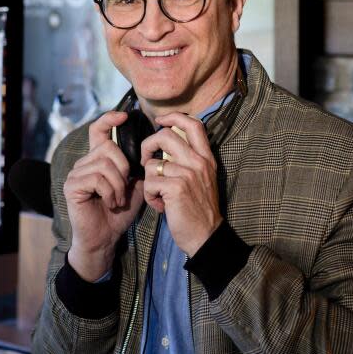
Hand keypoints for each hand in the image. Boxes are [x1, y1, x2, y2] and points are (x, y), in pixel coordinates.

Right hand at [64, 111, 144, 280]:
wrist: (105, 238)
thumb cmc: (119, 213)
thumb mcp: (135, 187)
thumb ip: (137, 167)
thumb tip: (149, 148)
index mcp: (97, 160)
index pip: (98, 131)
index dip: (109, 120)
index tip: (123, 116)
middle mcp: (83, 163)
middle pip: (108, 147)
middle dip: (123, 168)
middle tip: (125, 189)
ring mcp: (75, 174)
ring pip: (105, 163)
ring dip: (118, 184)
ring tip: (118, 200)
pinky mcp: (72, 186)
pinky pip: (97, 178)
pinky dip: (110, 192)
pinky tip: (110, 203)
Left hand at [140, 112, 222, 255]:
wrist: (206, 236)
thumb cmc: (198, 208)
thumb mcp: (200, 179)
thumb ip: (188, 160)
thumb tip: (164, 144)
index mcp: (205, 157)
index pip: (193, 124)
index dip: (174, 117)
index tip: (160, 120)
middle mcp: (199, 162)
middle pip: (165, 135)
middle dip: (147, 146)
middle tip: (146, 162)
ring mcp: (188, 174)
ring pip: (152, 163)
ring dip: (148, 181)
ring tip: (158, 195)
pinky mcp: (176, 188)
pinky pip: (149, 182)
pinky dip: (149, 196)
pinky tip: (160, 205)